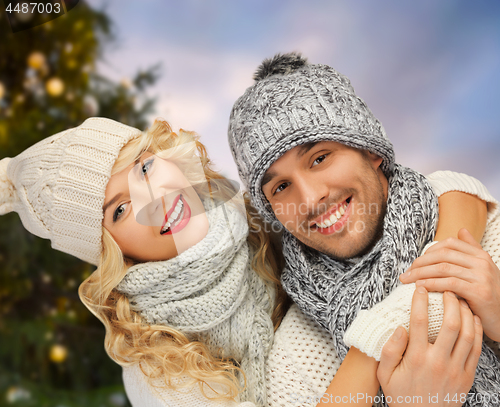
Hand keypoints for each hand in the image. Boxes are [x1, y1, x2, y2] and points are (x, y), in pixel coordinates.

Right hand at [378, 287, 481, 406]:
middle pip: (449, 324)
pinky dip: (476, 330)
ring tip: (459, 299)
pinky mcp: (467, 376)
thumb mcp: (385, 374)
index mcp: (416, 358)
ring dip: (465, 313)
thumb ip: (390, 350)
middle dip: (449, 302)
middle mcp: (438, 362)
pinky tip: (471, 318)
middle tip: (444, 289)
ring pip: (467, 334)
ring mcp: (455, 369)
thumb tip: (399, 327)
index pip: (419, 322)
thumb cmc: (401, 395)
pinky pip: (476, 349)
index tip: (419, 287)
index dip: (420, 301)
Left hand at [400, 228, 499, 340]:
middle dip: (420, 263)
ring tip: (407, 280)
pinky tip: (420, 288)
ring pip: (443, 269)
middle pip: (443, 255)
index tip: (415, 262)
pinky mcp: (480, 292)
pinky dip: (431, 284)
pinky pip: (449, 284)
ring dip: (420, 274)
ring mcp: (482, 276)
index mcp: (481, 255)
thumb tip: (461, 230)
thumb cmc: (490, 295)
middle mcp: (482, 263)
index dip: (429, 251)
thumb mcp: (482, 270)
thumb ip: (471, 250)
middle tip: (406, 273)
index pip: (449, 244)